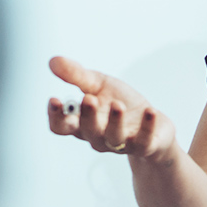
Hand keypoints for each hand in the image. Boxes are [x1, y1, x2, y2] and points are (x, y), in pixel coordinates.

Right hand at [46, 55, 178, 161]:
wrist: (153, 120)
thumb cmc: (120, 102)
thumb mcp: (98, 85)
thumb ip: (76, 75)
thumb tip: (53, 61)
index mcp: (82, 123)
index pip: (61, 126)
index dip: (56, 116)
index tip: (54, 99)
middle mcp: (98, 136)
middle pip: (87, 131)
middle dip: (87, 116)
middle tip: (89, 98)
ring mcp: (121, 143)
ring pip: (113, 137)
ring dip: (115, 122)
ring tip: (117, 105)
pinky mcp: (144, 146)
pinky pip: (144, 141)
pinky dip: (147, 127)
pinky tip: (149, 111)